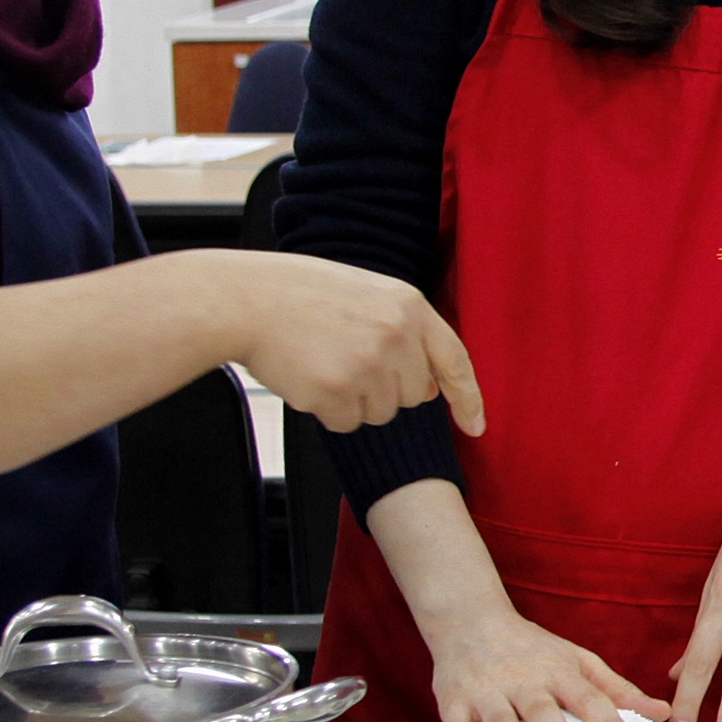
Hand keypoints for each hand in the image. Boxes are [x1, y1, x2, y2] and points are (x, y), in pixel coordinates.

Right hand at [210, 252, 484, 437]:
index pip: (455, 362)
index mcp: (410, 307)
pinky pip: (347, 423)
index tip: (476, 427)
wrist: (245, 300)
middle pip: (414, 396)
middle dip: (386, 391)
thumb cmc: (303, 295)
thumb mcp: (368, 294)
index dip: (468, 399)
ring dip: (354, 401)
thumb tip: (429, 388)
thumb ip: (404, 332)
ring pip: (380, 413)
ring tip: (324, 362)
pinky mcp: (336, 392)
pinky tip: (308, 377)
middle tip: (347, 360)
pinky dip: (329, 411)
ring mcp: (367, 365)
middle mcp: (397, 336)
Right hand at [426, 604, 659, 721]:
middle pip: (545, 714)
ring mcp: (489, 692)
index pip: (589, 700)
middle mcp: (526, 682)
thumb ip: (617, 688)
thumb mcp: (577, 659)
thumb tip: (661, 710)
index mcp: (560, 672)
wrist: (471, 619)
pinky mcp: (455, 700)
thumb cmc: (530, 646)